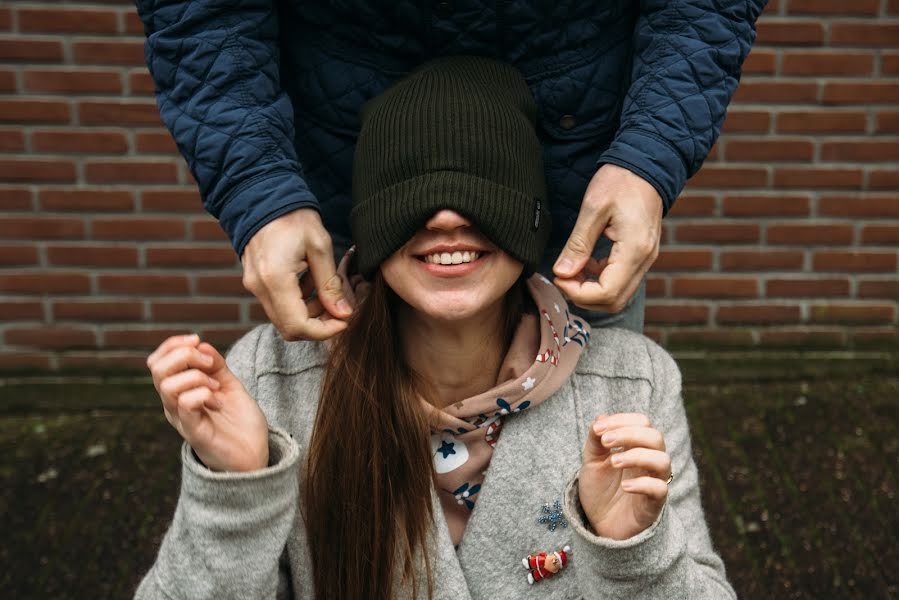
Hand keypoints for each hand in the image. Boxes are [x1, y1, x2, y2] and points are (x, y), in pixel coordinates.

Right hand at [147, 333, 268, 471]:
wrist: (255, 454)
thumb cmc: (240, 422)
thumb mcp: (229, 385)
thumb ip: (216, 366)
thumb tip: (200, 344)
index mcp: (179, 391)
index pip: (157, 362)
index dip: (172, 345)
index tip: (197, 339)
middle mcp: (174, 405)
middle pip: (157, 370)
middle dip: (184, 355)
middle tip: (210, 364)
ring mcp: (182, 419)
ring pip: (168, 386)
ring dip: (196, 376)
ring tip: (216, 387)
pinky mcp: (194, 432)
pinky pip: (186, 404)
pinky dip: (202, 393)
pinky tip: (217, 401)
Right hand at [242, 208, 351, 340]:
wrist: (265, 197)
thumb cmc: (294, 217)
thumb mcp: (320, 247)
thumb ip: (331, 284)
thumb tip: (344, 314)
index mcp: (275, 279)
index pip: (298, 326)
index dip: (324, 331)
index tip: (344, 319)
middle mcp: (259, 287)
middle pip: (289, 328)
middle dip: (318, 324)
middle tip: (338, 307)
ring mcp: (254, 286)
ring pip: (284, 318)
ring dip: (309, 312)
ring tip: (324, 288)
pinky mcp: (255, 282)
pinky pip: (277, 304)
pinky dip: (298, 302)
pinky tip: (309, 281)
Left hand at [553, 164, 661, 312]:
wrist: (646, 164)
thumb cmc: (620, 180)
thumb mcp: (593, 208)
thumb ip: (578, 244)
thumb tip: (562, 273)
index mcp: (634, 250)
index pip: (606, 293)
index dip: (578, 293)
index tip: (559, 276)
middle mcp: (645, 260)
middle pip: (614, 301)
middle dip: (584, 296)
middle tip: (563, 277)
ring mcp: (646, 259)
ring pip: (618, 295)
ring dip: (591, 290)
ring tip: (572, 269)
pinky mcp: (642, 255)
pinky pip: (621, 280)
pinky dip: (600, 280)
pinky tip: (586, 262)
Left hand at [578, 413, 670, 539]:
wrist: (598, 524)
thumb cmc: (600, 489)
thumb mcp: (591, 461)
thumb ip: (595, 440)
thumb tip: (601, 417)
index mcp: (637, 447)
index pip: (643, 422)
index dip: (622, 420)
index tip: (598, 429)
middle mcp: (649, 462)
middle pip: (655, 437)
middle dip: (629, 434)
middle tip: (605, 442)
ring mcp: (653, 482)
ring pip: (663, 460)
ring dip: (637, 456)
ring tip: (613, 462)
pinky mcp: (653, 504)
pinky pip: (661, 490)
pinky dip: (643, 484)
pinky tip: (624, 486)